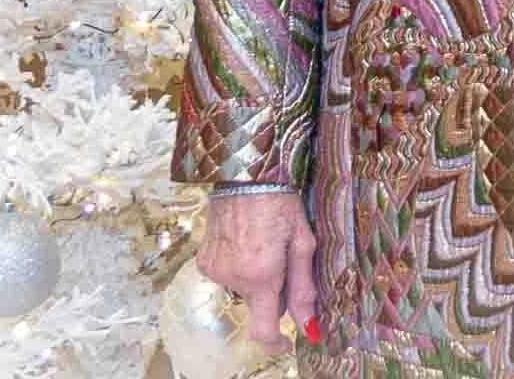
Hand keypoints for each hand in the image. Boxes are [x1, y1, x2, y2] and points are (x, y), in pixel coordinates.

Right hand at [197, 190, 317, 350]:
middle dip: (272, 292)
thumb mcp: (301, 241)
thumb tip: (309, 328)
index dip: (276, 343)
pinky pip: (226, 275)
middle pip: (257, 305)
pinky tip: (244, 240)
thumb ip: (304, 288)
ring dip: (254, 278)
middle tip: (281, 259)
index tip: (286, 340)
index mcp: (261, 276)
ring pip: (242, 289)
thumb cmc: (280, 200)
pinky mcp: (204, 260)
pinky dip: (237, 266)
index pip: (263, 331)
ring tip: (261, 243)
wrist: (244, 171)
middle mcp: (234, 278)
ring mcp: (215, 270)